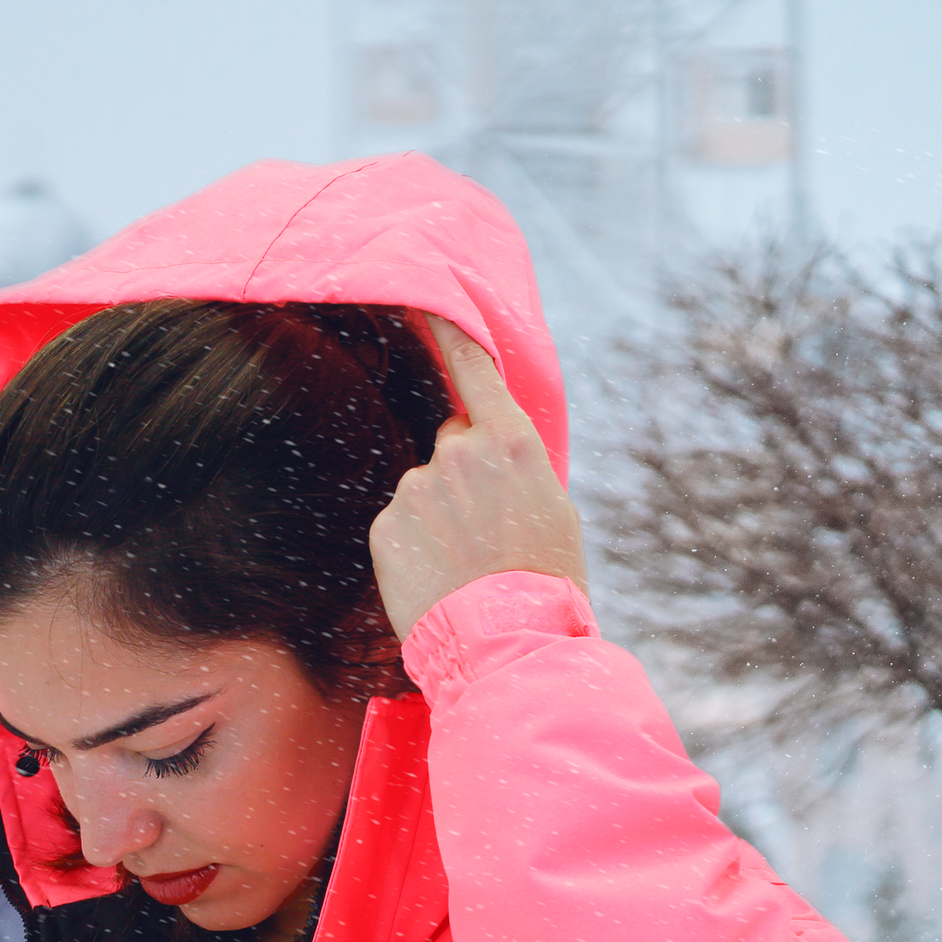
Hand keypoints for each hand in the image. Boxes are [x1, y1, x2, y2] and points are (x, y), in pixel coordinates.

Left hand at [370, 314, 586, 640]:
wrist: (507, 642)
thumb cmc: (545, 582)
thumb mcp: (554, 510)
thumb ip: (518, 469)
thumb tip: (497, 457)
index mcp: (510, 441)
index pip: (472, 368)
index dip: (446, 331)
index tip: (423, 300)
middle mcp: (459, 451)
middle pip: (451, 442)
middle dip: (463, 475)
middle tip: (486, 530)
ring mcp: (417, 486)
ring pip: (425, 488)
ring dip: (439, 516)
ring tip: (465, 565)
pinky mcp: (387, 525)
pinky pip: (399, 525)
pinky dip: (413, 547)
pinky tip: (438, 577)